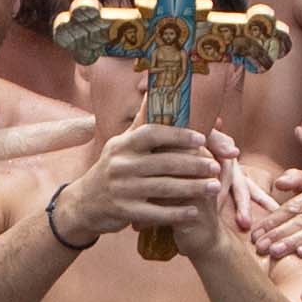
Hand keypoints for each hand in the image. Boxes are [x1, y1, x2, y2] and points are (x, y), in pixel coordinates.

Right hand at [77, 121, 231, 251]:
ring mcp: (122, 189)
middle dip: (194, 164)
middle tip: (216, 166)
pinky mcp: (125, 211)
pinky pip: (157, 213)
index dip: (178, 135)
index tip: (201, 139)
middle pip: (164, 163)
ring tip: (215, 187)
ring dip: (193, 188)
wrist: (85, 202)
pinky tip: (195, 211)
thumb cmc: (113, 168)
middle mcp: (120, 165)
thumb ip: (141, 120)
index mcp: (123, 144)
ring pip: (164, 188)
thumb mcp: (121, 143)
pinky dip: (177, 213)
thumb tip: (153, 89)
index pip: (152, 134)